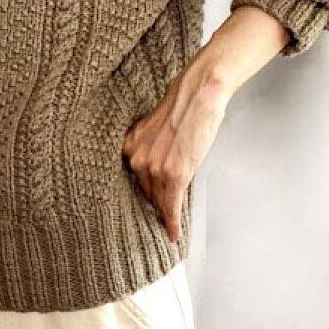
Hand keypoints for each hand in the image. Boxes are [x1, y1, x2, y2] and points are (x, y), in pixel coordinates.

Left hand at [122, 61, 231, 243]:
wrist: (198, 94)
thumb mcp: (155, 127)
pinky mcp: (174, 175)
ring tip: (170, 226)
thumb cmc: (183, 105)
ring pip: (159, 201)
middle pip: (146, 191)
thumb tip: (156, 162)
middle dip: (155, 202)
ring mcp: (154, 168)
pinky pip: (171, 206)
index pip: (134, 179)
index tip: (143, 205)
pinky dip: (173, 222)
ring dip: (166, 214)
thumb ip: (150, 147)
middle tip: (163, 215)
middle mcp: (137, 158)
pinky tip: (174, 234)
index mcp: (130, 146)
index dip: (143, 193)